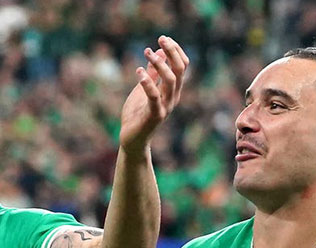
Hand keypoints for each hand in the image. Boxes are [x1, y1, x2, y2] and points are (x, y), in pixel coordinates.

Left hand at [119, 36, 188, 153]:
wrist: (132, 140)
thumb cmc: (137, 115)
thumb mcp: (143, 89)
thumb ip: (152, 74)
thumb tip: (158, 53)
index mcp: (172, 90)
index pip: (182, 66)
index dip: (176, 51)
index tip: (164, 39)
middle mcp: (173, 97)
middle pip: (180, 70)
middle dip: (172, 52)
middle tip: (161, 39)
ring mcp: (165, 107)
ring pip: (171, 81)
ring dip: (160, 64)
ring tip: (147, 52)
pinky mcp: (155, 116)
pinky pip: (154, 97)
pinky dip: (147, 83)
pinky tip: (138, 72)